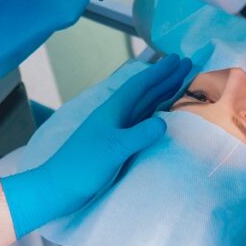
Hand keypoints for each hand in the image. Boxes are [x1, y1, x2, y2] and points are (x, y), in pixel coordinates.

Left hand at [3, 54, 192, 236]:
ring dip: (162, 95)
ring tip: (180, 84)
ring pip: (144, 107)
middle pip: (144, 93)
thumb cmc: (83, 165)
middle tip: (186, 66)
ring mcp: (115, 130)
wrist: (59, 187)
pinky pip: (141, 124)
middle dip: (165, 79)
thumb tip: (163, 123)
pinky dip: (155, 115)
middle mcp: (115, 117)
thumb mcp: (113, 148)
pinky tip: (162, 116)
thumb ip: (138, 135)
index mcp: (113, 112)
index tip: (177, 59)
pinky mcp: (116, 145)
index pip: (140, 86)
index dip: (159, 72)